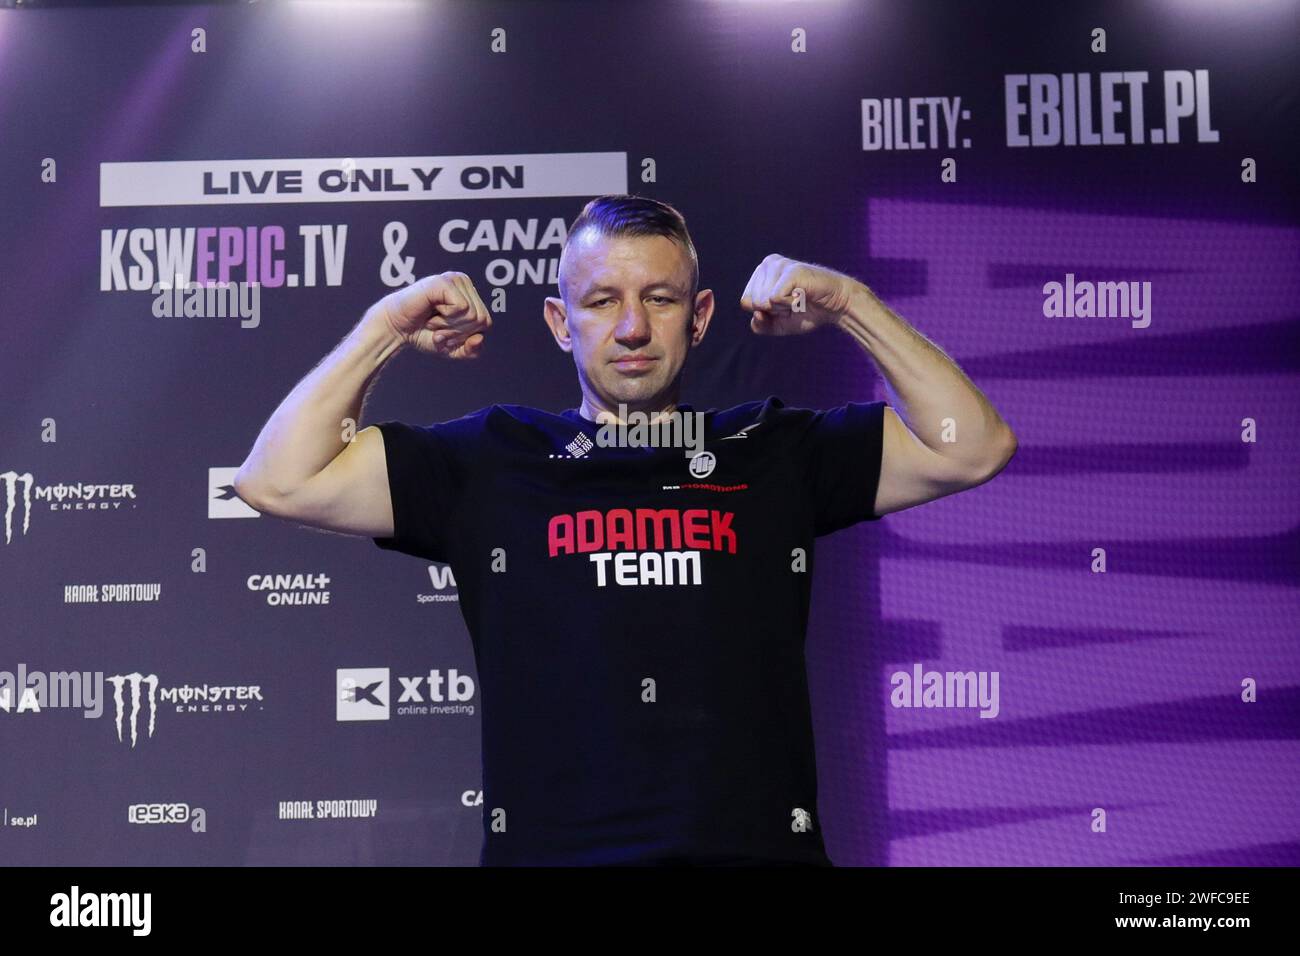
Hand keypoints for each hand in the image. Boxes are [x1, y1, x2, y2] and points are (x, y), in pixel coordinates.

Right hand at [377, 272, 491, 358]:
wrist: (396, 329)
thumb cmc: (423, 334)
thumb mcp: (453, 349)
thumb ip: (472, 350)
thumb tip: (480, 338)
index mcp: (470, 294)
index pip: (486, 323)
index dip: (465, 335)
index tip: (445, 332)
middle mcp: (464, 282)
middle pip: (481, 319)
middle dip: (458, 332)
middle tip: (438, 327)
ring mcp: (454, 279)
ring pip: (473, 315)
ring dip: (450, 326)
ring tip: (434, 320)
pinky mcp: (444, 282)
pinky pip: (462, 308)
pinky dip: (446, 319)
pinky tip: (432, 313)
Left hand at [740, 254, 858, 334]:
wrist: (836, 306)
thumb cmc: (807, 312)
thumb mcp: (777, 325)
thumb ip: (760, 325)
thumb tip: (756, 314)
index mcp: (761, 272)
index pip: (745, 302)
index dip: (765, 313)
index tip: (784, 305)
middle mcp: (768, 263)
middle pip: (752, 302)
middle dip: (774, 311)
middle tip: (793, 302)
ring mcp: (779, 264)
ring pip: (762, 301)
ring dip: (783, 308)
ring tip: (799, 297)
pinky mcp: (791, 271)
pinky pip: (774, 299)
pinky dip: (790, 305)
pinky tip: (803, 295)